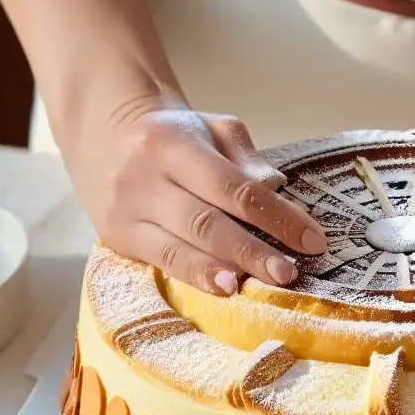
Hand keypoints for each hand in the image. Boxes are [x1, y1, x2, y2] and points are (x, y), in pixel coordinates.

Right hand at [66, 103, 326, 295]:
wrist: (102, 133)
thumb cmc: (173, 134)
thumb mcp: (209, 127)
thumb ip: (243, 154)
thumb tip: (274, 184)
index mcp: (172, 145)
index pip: (233, 187)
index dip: (275, 216)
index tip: (312, 240)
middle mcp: (144, 179)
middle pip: (207, 223)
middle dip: (252, 252)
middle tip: (289, 273)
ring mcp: (126, 212)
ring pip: (178, 249)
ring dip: (220, 271)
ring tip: (253, 287)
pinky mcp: (117, 238)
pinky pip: (162, 262)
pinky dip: (194, 276)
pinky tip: (221, 287)